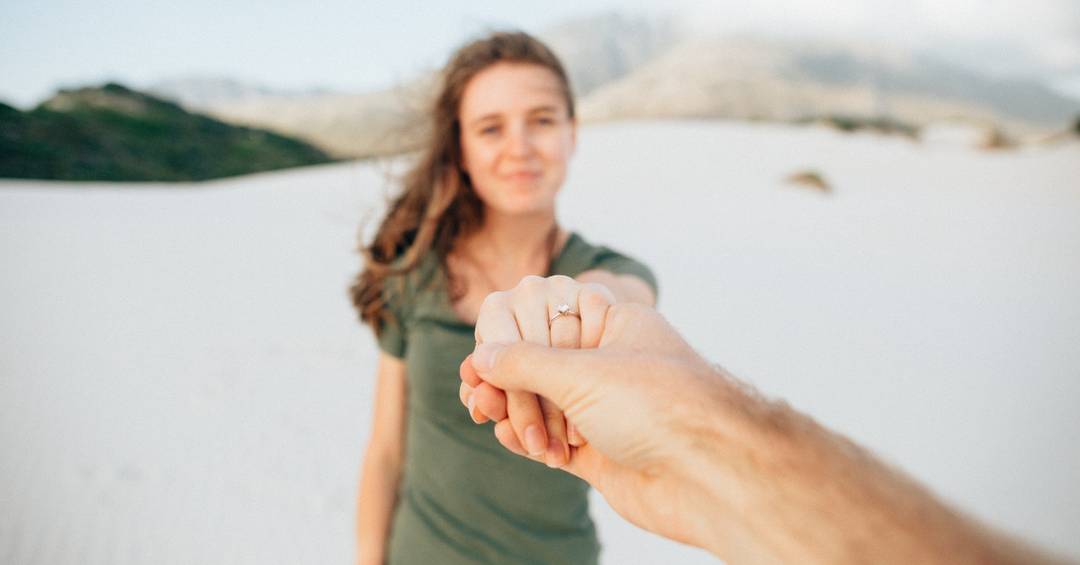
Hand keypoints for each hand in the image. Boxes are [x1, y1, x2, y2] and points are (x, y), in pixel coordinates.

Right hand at [461, 303, 728, 550]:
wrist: (711, 474)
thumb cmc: (659, 406)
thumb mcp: (581, 372)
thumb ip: (524, 362)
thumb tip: (482, 357)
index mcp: (613, 324)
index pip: (546, 317)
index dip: (510, 340)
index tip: (481, 361)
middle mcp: (609, 363)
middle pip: (540, 363)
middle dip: (508, 382)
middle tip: (481, 398)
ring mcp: (605, 408)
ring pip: (543, 404)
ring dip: (515, 412)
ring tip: (488, 417)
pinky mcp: (602, 451)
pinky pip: (553, 440)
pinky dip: (527, 439)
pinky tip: (509, 439)